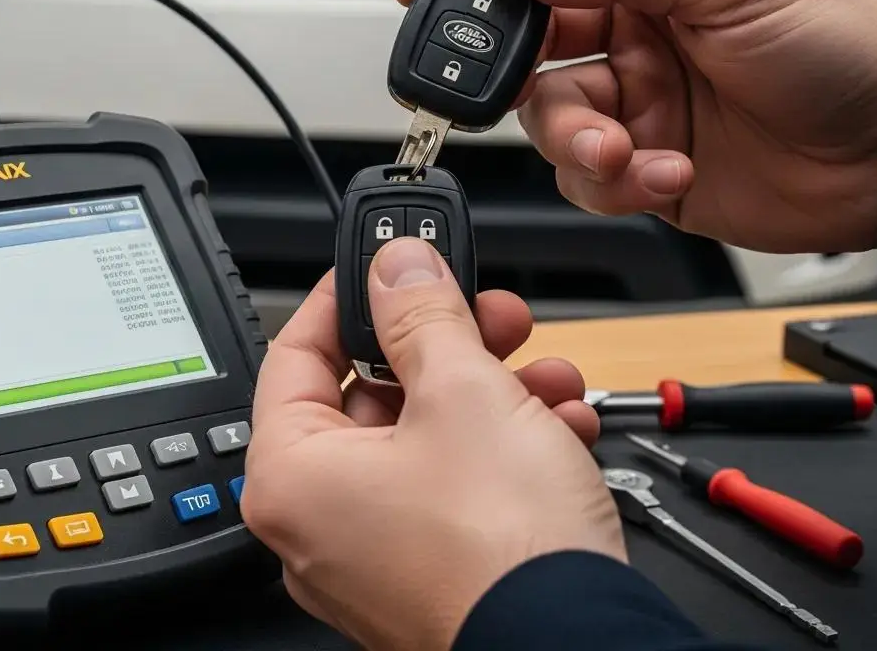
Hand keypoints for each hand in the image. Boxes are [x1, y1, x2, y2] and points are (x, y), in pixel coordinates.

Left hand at [242, 239, 621, 650]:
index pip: (296, 352)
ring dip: (494, 391)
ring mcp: (380, 551)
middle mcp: (325, 522)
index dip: (346, 297)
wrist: (580, 648)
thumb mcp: (463, 392)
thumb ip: (422, 313)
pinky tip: (561, 425)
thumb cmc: (501, 552)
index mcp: (296, 477)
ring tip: (548, 373)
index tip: (386, 265)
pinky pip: (458, 483)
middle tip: (488, 312)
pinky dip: (505, 445)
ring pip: (429, 435)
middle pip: (376, 392)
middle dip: (448, 343)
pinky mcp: (435, 567)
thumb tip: (398, 265)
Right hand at [394, 0, 876, 253]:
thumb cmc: (842, 45)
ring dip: (578, 140)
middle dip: (515, 74)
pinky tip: (667, 172)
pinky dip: (614, 181)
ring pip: (549, 117)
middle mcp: (631, 24)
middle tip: (520, 91)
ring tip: (627, 149)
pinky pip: (586, 175)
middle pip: (525, 40)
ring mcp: (635, 96)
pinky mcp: (642, 161)